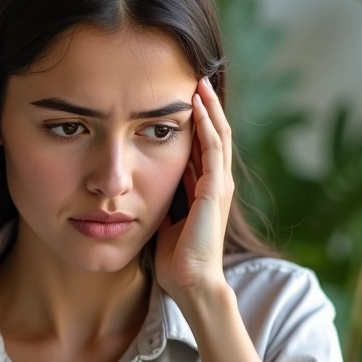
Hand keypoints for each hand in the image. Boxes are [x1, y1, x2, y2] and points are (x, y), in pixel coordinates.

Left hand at [154, 76, 233, 300]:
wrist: (191, 282)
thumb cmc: (176, 259)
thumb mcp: (165, 218)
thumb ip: (163, 198)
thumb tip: (142, 183)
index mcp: (204, 189)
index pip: (202, 146)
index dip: (194, 122)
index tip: (181, 98)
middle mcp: (216, 183)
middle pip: (214, 134)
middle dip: (205, 107)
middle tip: (195, 78)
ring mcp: (219, 185)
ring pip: (218, 135)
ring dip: (209, 107)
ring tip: (199, 82)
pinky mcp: (216, 190)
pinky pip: (213, 149)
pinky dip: (207, 124)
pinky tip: (198, 105)